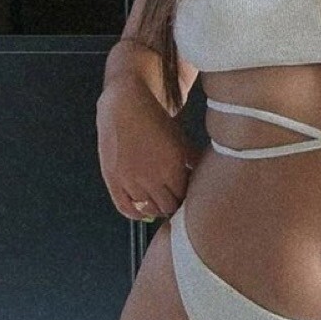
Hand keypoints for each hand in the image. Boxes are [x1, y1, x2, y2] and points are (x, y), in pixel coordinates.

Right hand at [96, 76, 203, 220]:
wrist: (125, 106)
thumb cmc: (154, 120)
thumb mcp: (179, 139)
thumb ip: (193, 159)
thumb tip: (207, 173)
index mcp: (173, 167)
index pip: (184, 198)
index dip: (185, 198)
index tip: (184, 196)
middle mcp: (153, 177)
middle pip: (168, 207)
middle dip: (172, 205)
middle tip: (172, 200)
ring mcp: (131, 180)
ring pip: (149, 210)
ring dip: (155, 208)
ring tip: (158, 202)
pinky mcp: (114, 180)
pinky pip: (126, 208)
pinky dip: (136, 213)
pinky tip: (142, 211)